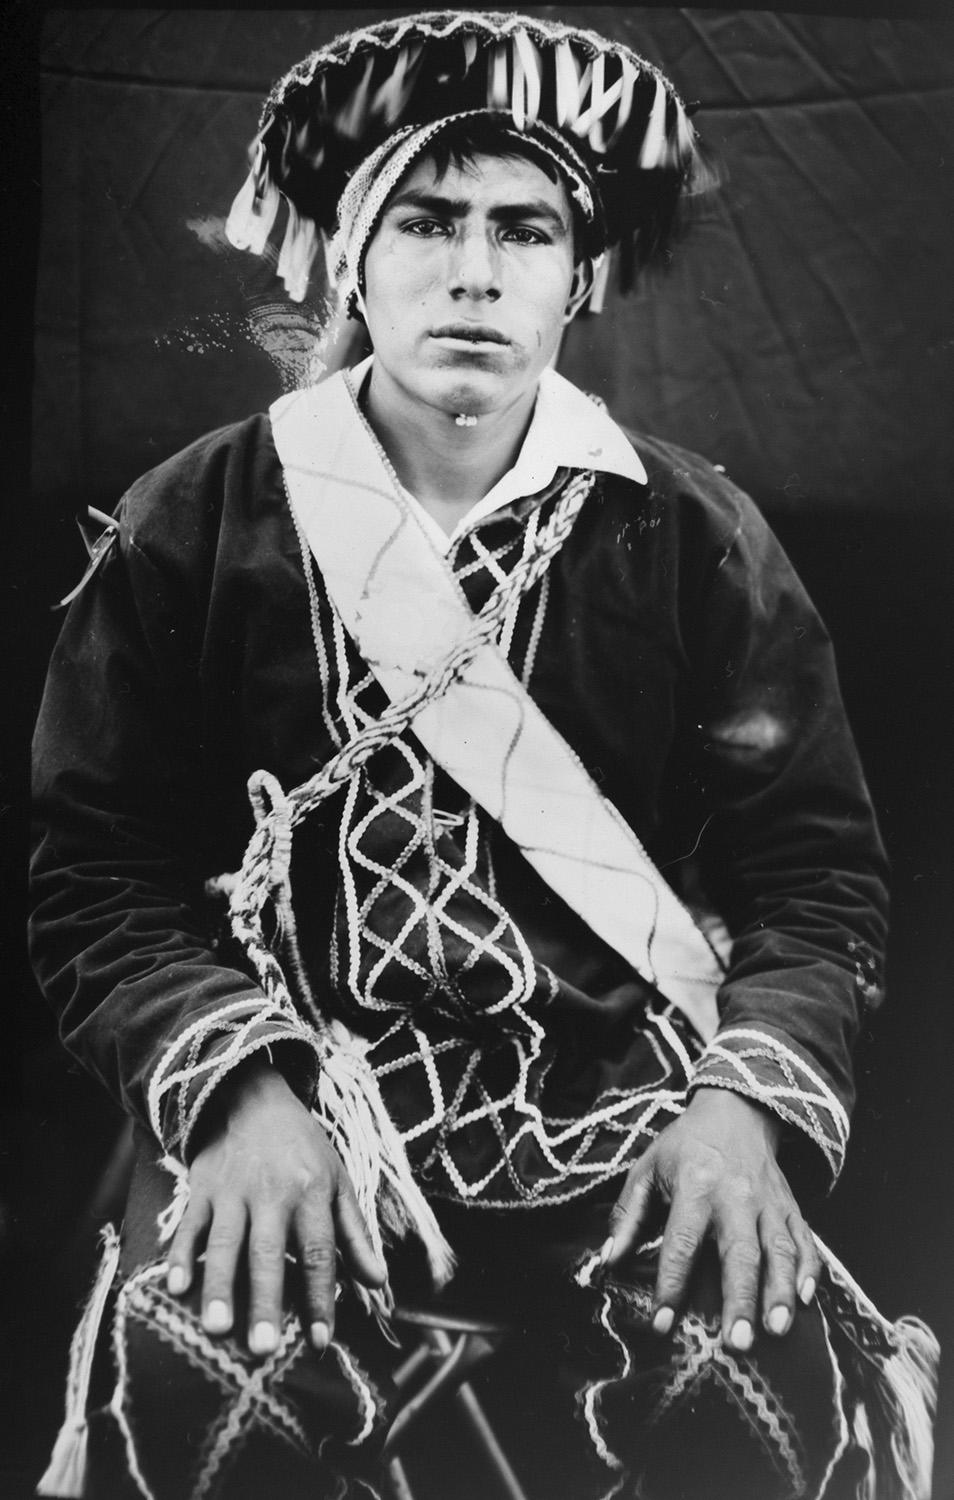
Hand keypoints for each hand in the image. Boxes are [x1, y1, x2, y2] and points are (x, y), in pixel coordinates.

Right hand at [165, 1059, 385, 1356]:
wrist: (253, 1097)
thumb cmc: (302, 1148)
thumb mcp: (337, 1180)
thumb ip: (355, 1233)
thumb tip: (379, 1281)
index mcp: (312, 1193)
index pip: (319, 1252)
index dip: (320, 1297)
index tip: (320, 1341)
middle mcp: (272, 1194)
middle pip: (269, 1254)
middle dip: (265, 1300)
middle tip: (262, 1349)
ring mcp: (232, 1191)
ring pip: (224, 1244)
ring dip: (219, 1286)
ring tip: (216, 1329)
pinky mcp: (201, 1188)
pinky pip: (189, 1226)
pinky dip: (180, 1256)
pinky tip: (174, 1289)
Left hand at [602, 1088, 819, 1350]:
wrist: (735, 1110)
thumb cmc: (685, 1146)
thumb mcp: (647, 1169)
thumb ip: (629, 1215)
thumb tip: (609, 1260)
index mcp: (695, 1187)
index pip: (682, 1242)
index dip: (671, 1284)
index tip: (662, 1323)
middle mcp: (735, 1197)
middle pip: (740, 1252)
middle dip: (740, 1299)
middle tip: (737, 1343)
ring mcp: (768, 1203)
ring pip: (778, 1251)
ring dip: (779, 1292)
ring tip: (777, 1330)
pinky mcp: (790, 1207)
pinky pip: (805, 1240)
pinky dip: (809, 1270)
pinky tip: (806, 1299)